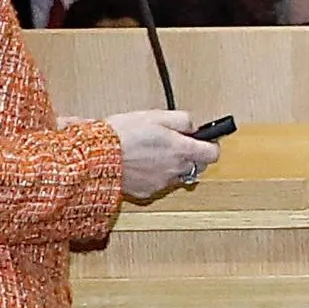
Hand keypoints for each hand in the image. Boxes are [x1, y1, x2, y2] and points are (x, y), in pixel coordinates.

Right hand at [108, 109, 222, 196]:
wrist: (96, 156)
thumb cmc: (122, 135)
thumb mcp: (156, 116)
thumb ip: (182, 120)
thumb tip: (193, 126)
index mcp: (181, 150)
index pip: (213, 154)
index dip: (210, 145)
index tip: (204, 140)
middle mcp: (175, 169)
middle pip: (198, 167)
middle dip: (193, 156)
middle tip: (178, 145)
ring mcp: (161, 183)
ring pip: (179, 176)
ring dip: (174, 166)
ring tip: (155, 154)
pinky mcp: (147, 192)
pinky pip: (160, 184)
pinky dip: (156, 175)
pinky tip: (143, 165)